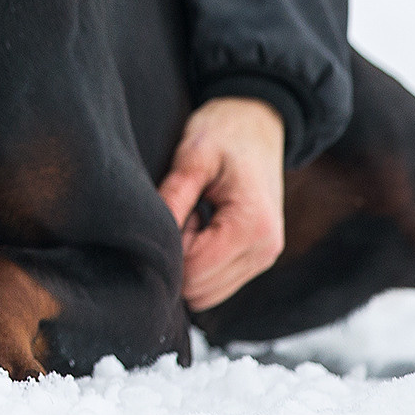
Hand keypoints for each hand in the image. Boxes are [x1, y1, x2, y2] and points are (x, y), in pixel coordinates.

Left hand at [156, 96, 286, 310]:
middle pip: (199, 289)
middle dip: (179, 258)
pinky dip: (202, 263)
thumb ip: (173, 198)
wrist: (259, 121)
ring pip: (208, 293)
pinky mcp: (258, 258)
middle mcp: (264, 251)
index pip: (193, 272)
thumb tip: (150, 238)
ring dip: (190, 262)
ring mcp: (264, 258)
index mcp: (252, 227)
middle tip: (183, 212)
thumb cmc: (225, 131)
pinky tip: (203, 226)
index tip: (176, 209)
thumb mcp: (193, 156)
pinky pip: (218, 283)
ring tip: (194, 217)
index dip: (170, 248)